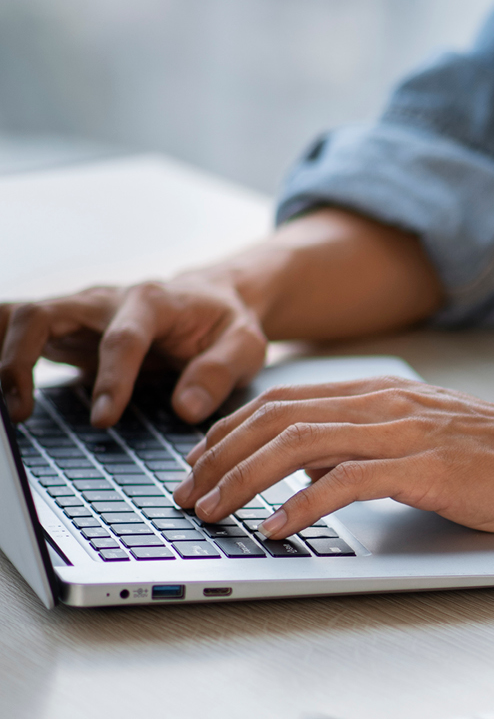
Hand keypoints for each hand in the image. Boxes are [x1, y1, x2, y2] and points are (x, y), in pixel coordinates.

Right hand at [0, 274, 266, 427]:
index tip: (104, 420)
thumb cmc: (226, 323)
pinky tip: (2, 390)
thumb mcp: (245, 345)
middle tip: (20, 411)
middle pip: (43, 314)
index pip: (122, 339)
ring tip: (3, 404)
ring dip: (0, 353)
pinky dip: (2, 352)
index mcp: (153, 302)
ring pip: (20, 317)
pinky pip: (18, 331)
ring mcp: (79, 313)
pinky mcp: (66, 329)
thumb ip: (218, 373)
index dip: (111, 379)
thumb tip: (186, 409)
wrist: (213, 299)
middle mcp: (105, 301)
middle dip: (20, 359)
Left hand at [173, 377, 493, 534]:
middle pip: (277, 419)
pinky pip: (347, 483)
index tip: (198, 466)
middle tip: (188, 497)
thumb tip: (309, 473)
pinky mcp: (427, 468)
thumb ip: (370, 445)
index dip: (229, 433)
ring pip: (299, 444)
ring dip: (244, 481)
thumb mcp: (425, 438)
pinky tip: (278, 529)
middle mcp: (387, 404)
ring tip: (215, 512)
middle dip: (219, 459)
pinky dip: (301, 506)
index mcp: (383, 393)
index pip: (283, 402)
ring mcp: (406, 433)